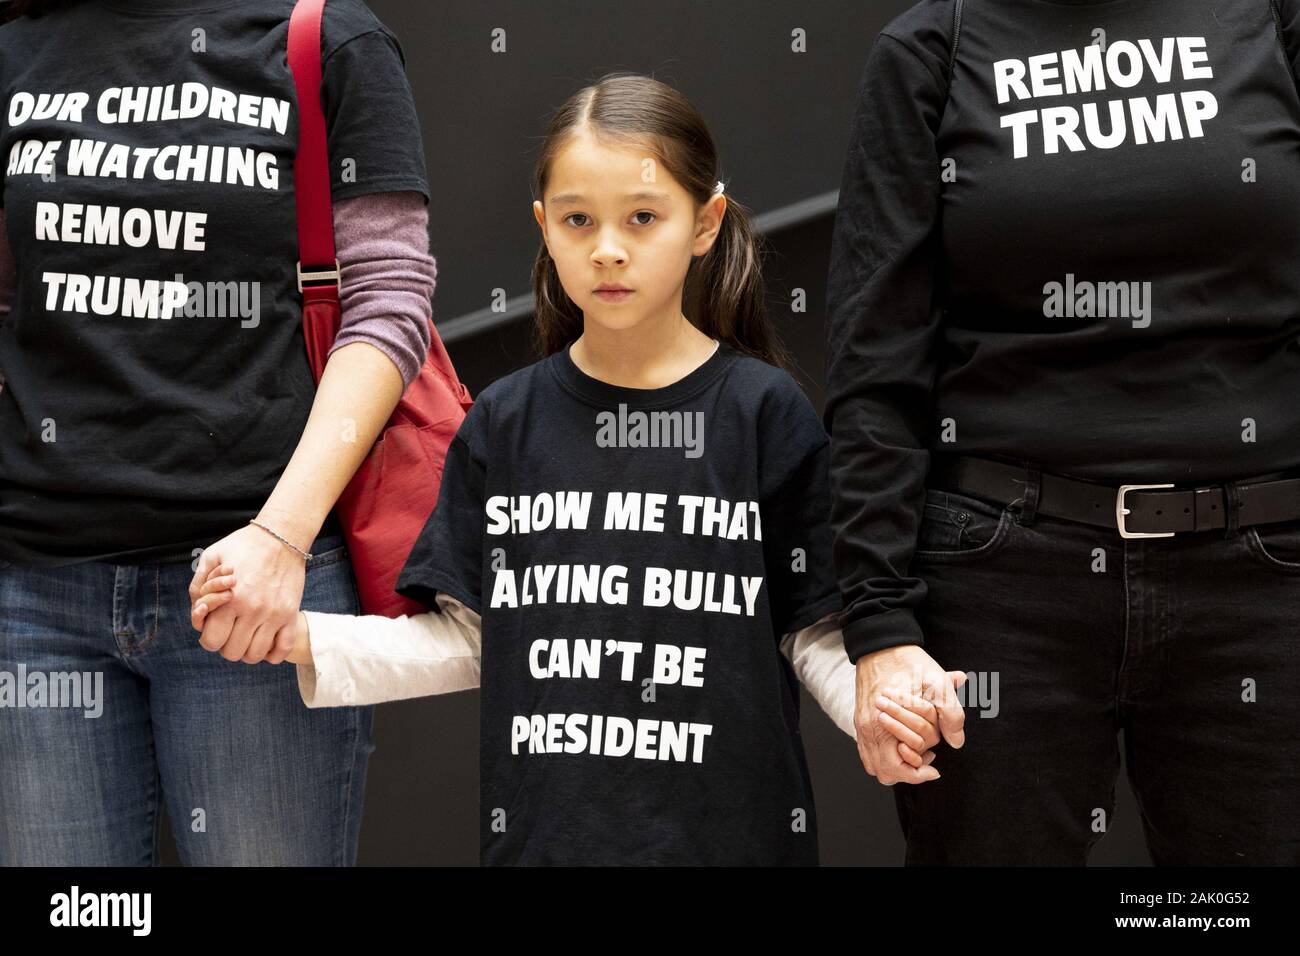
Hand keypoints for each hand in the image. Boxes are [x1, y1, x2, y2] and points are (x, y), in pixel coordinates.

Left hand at [189, 522, 309, 664]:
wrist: (282, 536)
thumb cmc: (244, 546)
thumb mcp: (212, 557)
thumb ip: (198, 586)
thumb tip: (198, 612)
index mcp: (230, 599)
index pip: (212, 641)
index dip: (208, 638)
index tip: (213, 628)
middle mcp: (253, 610)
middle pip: (232, 652)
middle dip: (226, 645)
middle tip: (230, 631)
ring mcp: (274, 615)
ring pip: (255, 655)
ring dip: (247, 651)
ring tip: (247, 636)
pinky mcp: (291, 614)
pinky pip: (282, 649)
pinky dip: (272, 654)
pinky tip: (266, 642)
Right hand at [854, 644, 966, 785]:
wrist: (881, 645)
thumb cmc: (910, 663)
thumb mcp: (938, 683)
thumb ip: (951, 713)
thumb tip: (956, 742)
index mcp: (885, 722)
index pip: (899, 767)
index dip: (920, 772)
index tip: (935, 765)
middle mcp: (869, 728)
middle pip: (885, 772)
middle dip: (909, 771)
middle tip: (927, 759)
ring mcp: (862, 725)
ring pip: (874, 765)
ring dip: (896, 766)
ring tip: (915, 753)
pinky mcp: (860, 720)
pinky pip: (867, 752)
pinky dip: (883, 756)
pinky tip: (900, 744)